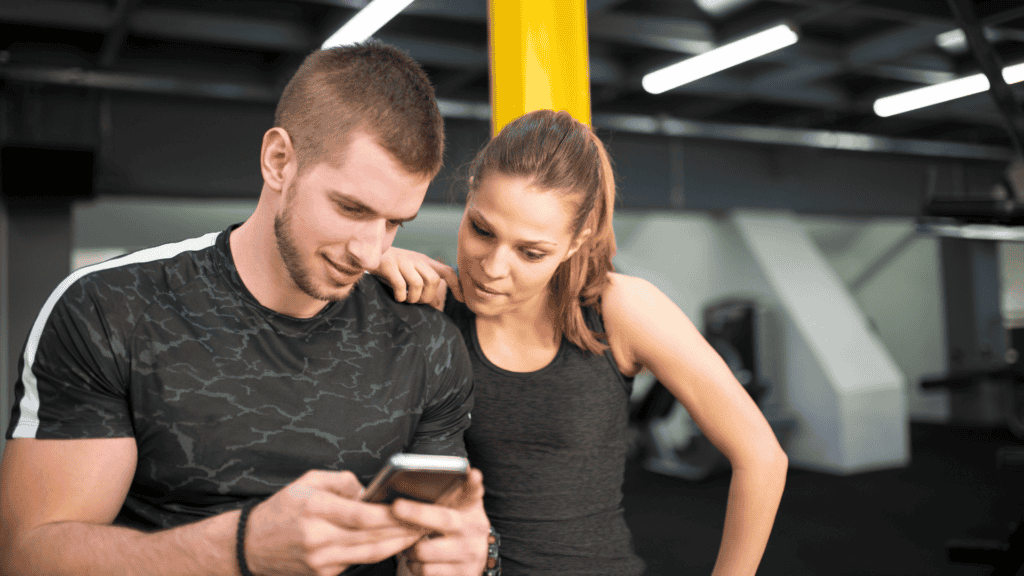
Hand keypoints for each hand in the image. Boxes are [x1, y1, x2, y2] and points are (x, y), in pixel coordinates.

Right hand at [244, 470, 425, 575]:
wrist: (250, 546)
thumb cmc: (282, 508)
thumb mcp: (308, 482)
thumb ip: (343, 482)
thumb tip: (371, 490)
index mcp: (316, 509)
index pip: (363, 515)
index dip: (392, 514)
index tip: (412, 507)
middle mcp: (319, 538)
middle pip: (372, 537)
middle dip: (403, 530)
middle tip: (426, 521)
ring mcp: (322, 560)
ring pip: (370, 554)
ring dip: (398, 545)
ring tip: (418, 534)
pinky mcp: (324, 574)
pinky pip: (358, 562)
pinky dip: (379, 553)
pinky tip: (394, 544)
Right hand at [373, 248, 462, 310]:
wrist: (364, 252)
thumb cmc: (390, 267)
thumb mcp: (409, 275)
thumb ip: (424, 287)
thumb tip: (437, 302)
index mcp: (423, 261)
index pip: (447, 271)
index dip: (457, 285)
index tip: (462, 299)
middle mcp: (415, 259)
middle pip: (434, 280)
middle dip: (428, 296)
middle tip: (418, 302)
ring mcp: (402, 261)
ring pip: (418, 283)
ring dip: (414, 298)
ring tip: (406, 300)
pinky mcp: (388, 265)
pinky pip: (401, 285)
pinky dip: (401, 296)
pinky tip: (397, 298)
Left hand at [390, 468, 489, 575]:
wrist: (474, 559)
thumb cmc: (456, 527)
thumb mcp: (457, 508)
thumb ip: (447, 493)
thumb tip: (421, 475)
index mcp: (471, 508)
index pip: (474, 492)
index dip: (472, 483)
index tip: (471, 474)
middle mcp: (473, 529)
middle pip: (444, 519)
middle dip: (417, 513)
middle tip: (396, 506)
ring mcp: (468, 554)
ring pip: (425, 550)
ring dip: (409, 548)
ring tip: (409, 544)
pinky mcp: (461, 575)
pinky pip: (425, 571)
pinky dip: (415, 566)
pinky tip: (418, 560)